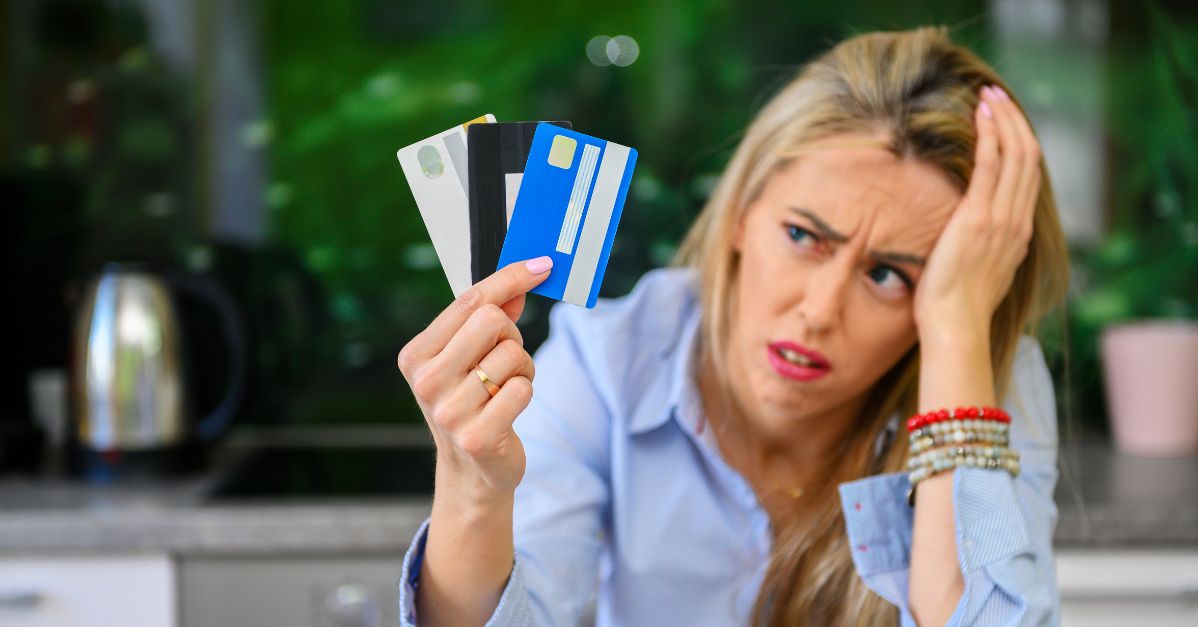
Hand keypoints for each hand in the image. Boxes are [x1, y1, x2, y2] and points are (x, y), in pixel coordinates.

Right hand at [397, 257, 552, 502]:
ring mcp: (449, 411)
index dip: (510, 278)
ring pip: (513, 354)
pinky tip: (509, 409)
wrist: (472, 468)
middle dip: (512, 335)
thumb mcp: (468, 356)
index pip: (470, 300)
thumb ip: (491, 314)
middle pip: (492, 320)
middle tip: (506, 358)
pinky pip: (523, 389)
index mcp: (416, 355)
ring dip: (523, 369)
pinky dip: (526, 392)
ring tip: (505, 389)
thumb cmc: (472, 401)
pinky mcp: (477, 437)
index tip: (541, 265)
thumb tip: (525, 275)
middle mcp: (426, 381)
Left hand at [914, 85, 1041, 340]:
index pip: (1028, 177)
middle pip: (1028, 157)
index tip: (1006, 122)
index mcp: (1019, 234)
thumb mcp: (978, 273)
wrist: (955, 325)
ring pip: (1015, 154)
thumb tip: (969, 240)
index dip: (1020, 143)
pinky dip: (990, 135)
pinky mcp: (978, 217)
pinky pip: (991, 165)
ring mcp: (1001, 218)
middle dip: (1014, 122)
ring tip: (989, 95)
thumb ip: (982, 250)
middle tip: (997, 97)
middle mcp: (1017, 221)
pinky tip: (981, 115)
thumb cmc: (956, 308)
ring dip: (1003, 119)